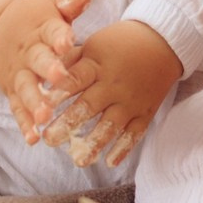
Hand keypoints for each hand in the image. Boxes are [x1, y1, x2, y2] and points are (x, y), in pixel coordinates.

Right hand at [0, 0, 91, 143]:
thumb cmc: (33, 17)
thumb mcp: (50, 6)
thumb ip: (70, 2)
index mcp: (42, 29)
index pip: (52, 31)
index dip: (60, 36)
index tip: (69, 40)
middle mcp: (29, 52)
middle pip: (38, 61)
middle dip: (48, 70)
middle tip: (59, 79)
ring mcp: (19, 73)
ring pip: (26, 89)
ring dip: (34, 102)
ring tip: (45, 117)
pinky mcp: (11, 89)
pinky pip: (17, 108)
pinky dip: (24, 123)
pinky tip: (33, 138)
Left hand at [42, 21, 182, 168]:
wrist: (162, 41)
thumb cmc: (120, 42)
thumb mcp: (93, 44)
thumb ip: (70, 62)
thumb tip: (43, 78)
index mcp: (97, 65)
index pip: (74, 80)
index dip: (57, 95)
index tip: (40, 109)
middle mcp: (113, 85)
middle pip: (88, 106)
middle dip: (68, 124)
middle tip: (49, 140)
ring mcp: (131, 101)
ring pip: (111, 125)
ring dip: (94, 143)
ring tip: (78, 160)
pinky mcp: (145, 112)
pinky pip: (135, 133)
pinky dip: (124, 148)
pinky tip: (110, 162)